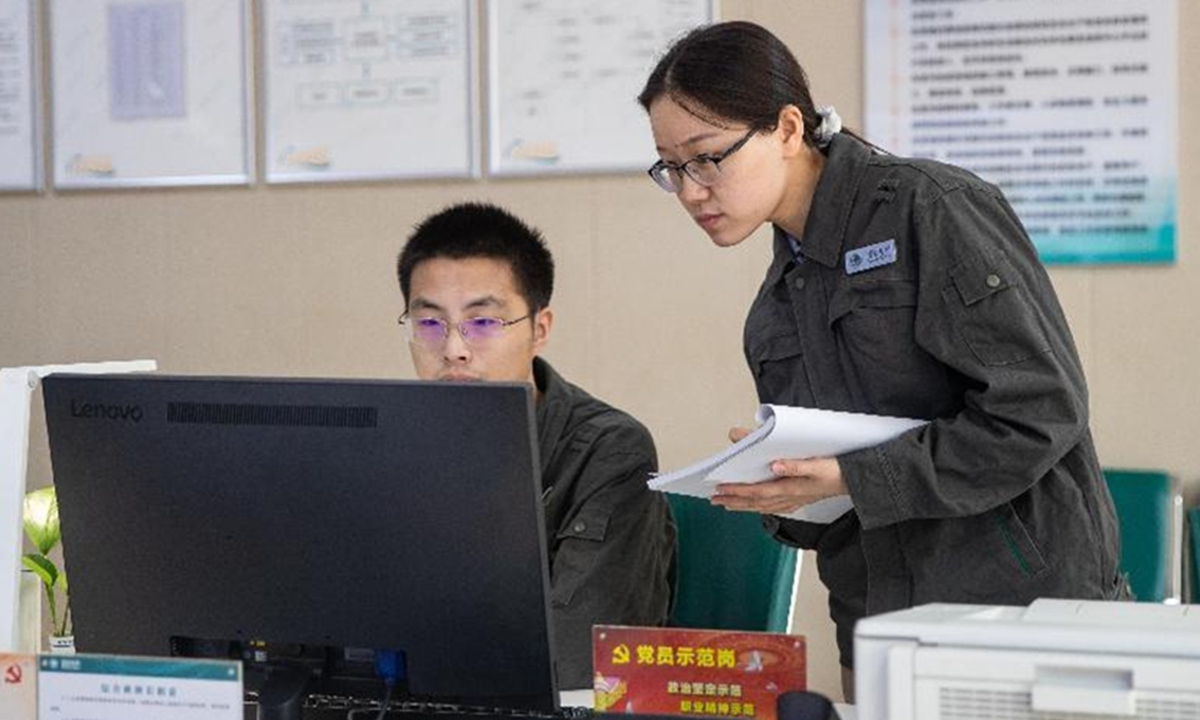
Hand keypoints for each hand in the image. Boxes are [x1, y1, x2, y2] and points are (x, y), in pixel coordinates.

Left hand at [714, 427, 847, 515]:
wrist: (856, 482)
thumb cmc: (837, 471)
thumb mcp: (818, 464)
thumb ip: (795, 465)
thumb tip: (774, 465)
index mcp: (791, 488)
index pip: (756, 492)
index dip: (736, 492)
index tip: (719, 490)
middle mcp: (789, 498)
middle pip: (755, 502)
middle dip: (733, 501)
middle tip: (714, 500)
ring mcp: (794, 501)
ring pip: (762, 506)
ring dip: (743, 505)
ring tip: (727, 504)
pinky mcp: (798, 500)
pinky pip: (773, 506)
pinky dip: (759, 507)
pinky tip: (755, 506)